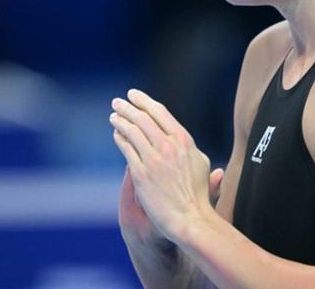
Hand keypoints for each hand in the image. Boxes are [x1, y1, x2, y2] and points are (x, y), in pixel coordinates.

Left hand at [110, 89, 221, 243]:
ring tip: (114, 116)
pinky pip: (127, 149)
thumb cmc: (198, 194)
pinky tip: (116, 134)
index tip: (134, 95)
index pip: (159, 112)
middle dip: (128, 107)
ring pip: (132, 131)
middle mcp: (168, 145)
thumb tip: (181, 137)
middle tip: (117, 102)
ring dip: (121, 120)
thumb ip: (189, 147)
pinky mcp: (141, 174)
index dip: (144, 101)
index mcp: (184, 140)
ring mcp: (154, 159)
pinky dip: (120, 138)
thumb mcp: (200, 163)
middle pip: (142, 118)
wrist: (190, 218)